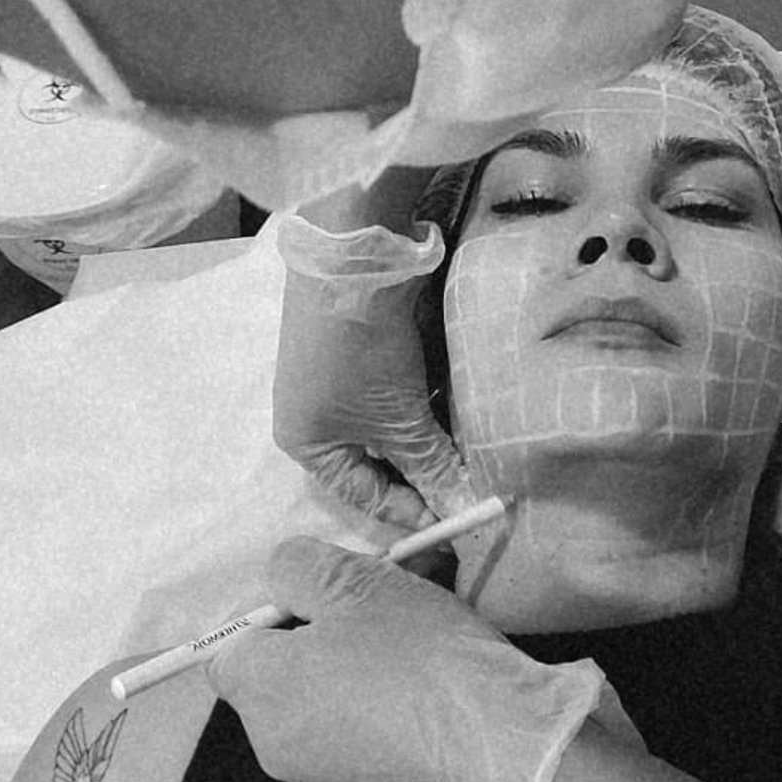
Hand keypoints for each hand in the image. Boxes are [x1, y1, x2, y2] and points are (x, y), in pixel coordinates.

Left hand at [207, 534, 642, 781]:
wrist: (504, 753)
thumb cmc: (421, 659)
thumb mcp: (357, 582)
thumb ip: (299, 568)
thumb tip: (283, 579)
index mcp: (260, 692)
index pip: (229, 646)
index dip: (273, 611)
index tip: (328, 594)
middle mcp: (277, 747)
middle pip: (281, 675)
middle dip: (324, 635)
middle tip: (383, 604)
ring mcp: (326, 781)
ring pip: (327, 704)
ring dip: (360, 667)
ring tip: (423, 635)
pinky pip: (364, 738)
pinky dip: (388, 709)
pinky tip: (438, 687)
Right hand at [272, 210, 474, 528]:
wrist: (355, 256)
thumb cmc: (362, 351)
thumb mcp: (399, 418)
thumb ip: (431, 467)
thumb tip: (464, 510)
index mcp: (307, 443)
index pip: (365, 496)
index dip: (413, 513)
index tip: (460, 524)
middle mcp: (317, 417)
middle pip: (379, 463)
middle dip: (425, 475)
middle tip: (473, 490)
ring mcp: (338, 381)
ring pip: (393, 429)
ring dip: (430, 441)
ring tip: (474, 456)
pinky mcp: (362, 350)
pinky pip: (398, 395)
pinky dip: (426, 407)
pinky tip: (461, 414)